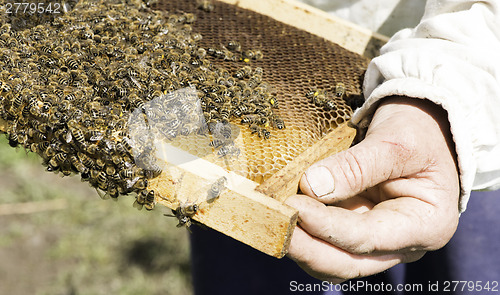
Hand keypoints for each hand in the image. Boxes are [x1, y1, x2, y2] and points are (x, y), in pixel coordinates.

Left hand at [285, 96, 459, 282]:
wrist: (423, 128)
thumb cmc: (419, 133)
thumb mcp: (396, 142)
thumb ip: (357, 166)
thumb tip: (312, 186)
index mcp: (425, 226)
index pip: (368, 238)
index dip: (327, 227)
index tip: (295, 206)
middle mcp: (401, 243)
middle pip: (347, 263)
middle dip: (308, 248)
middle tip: (275, 223)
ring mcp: (377, 240)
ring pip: (332, 260)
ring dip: (302, 244)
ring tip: (275, 219)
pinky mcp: (355, 229)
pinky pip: (325, 242)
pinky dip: (304, 233)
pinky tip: (284, 214)